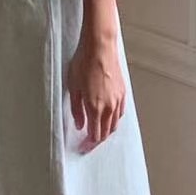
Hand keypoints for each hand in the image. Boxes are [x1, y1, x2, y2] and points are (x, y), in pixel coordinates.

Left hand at [68, 29, 125, 154]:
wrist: (99, 47)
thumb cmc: (84, 63)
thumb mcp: (73, 87)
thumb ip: (76, 110)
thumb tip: (79, 124)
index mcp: (95, 108)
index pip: (95, 135)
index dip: (89, 144)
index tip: (83, 147)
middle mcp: (109, 107)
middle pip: (106, 132)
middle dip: (97, 140)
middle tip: (89, 142)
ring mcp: (117, 99)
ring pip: (114, 124)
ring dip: (106, 131)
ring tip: (98, 131)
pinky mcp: (122, 92)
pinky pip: (120, 112)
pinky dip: (114, 119)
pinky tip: (109, 118)